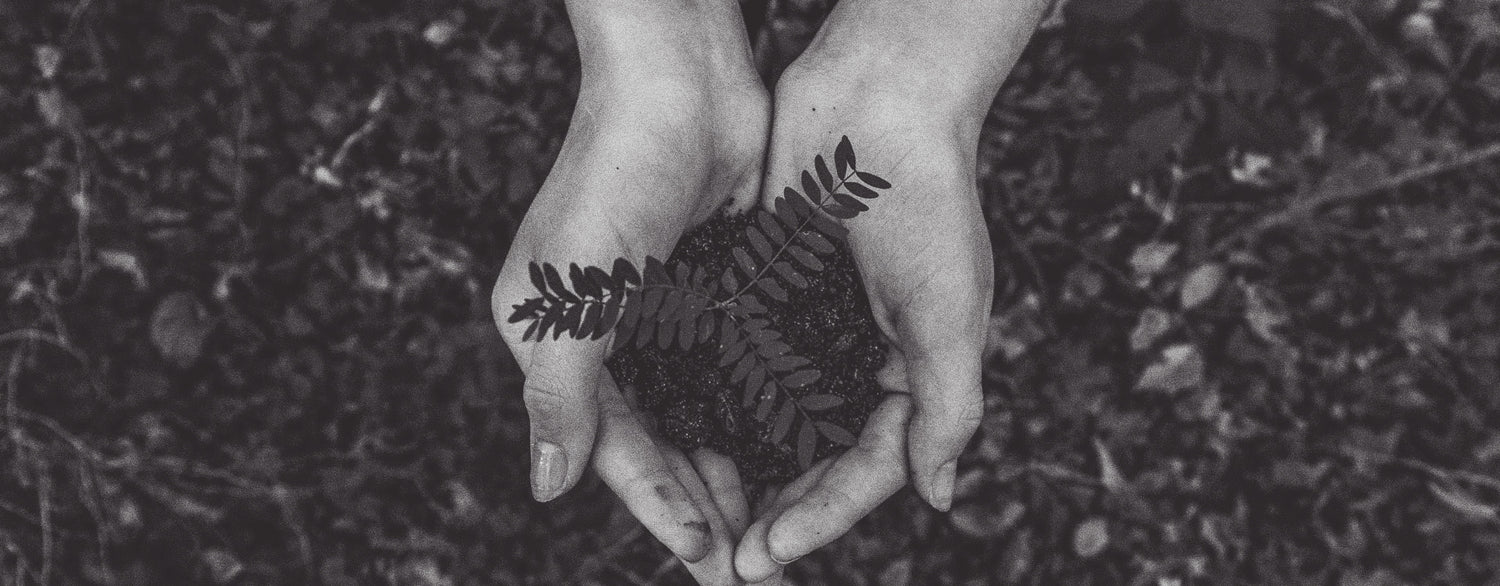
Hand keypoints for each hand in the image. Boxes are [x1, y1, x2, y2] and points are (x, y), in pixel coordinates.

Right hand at [489, 2, 767, 581]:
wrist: (679, 81)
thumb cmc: (612, 177)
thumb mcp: (573, 293)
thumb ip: (562, 393)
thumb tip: (546, 487)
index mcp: (553, 338)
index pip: (608, 444)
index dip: (656, 503)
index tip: (707, 554)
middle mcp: (601, 331)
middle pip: (652, 440)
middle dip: (695, 503)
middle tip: (743, 566)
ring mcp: (656, 309)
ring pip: (694, 413)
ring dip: (725, 467)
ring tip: (765, 525)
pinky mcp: (706, 286)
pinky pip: (727, 368)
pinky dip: (749, 410)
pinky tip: (783, 447)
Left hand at [731, 1, 1047, 578]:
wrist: (879, 100)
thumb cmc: (928, 204)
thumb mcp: (950, 314)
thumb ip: (947, 408)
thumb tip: (938, 499)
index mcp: (912, 374)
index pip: (868, 469)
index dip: (822, 515)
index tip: (769, 549)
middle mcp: (860, 360)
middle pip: (816, 459)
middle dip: (779, 510)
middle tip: (731, 559)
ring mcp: (811, 330)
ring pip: (772, 422)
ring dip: (743, 469)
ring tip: (703, 517)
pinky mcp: (767, 294)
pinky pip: (740, 363)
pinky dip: (717, 401)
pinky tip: (680, 434)